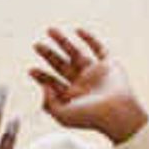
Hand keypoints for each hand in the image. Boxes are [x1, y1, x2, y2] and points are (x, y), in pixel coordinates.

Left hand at [27, 26, 146, 142]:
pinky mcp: (109, 65)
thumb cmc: (91, 118)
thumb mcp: (63, 116)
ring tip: (50, 30)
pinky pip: (98, 48)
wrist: (117, 113)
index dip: (41, 77)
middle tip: (36, 46)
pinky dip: (90, 39)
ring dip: (63, 42)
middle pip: (61, 66)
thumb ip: (48, 104)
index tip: (30, 70)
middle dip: (48, 55)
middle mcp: (83, 84)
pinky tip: (77, 30)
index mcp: (72, 97)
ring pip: (76, 53)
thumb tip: (43, 86)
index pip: (53, 83)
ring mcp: (95, 73)